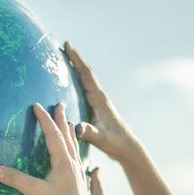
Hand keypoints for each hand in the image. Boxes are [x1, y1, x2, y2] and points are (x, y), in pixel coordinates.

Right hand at [0, 103, 88, 194]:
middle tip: (60, 105)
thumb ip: (15, 179)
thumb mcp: (34, 192)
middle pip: (67, 137)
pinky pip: (78, 161)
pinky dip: (75, 152)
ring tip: (70, 124)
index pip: (53, 135)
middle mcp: (74, 165)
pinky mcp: (80, 185)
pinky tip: (76, 157)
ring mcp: (79, 175)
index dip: (45, 120)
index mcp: (63, 163)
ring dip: (70, 134)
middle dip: (62, 120)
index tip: (38, 106)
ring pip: (75, 148)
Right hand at [65, 42, 140, 161]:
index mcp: (100, 101)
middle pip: (86, 73)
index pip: (87, 75)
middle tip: (65, 45)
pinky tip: (71, 81)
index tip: (68, 46)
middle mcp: (100, 98)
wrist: (128, 149)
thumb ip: (89, 133)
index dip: (77, 60)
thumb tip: (77, 128)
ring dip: (77, 68)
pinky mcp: (97, 109)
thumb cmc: (116, 144)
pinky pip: (85, 89)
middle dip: (76, 59)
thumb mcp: (102, 140)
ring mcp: (99, 103)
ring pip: (86, 80)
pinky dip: (78, 80)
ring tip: (66, 58)